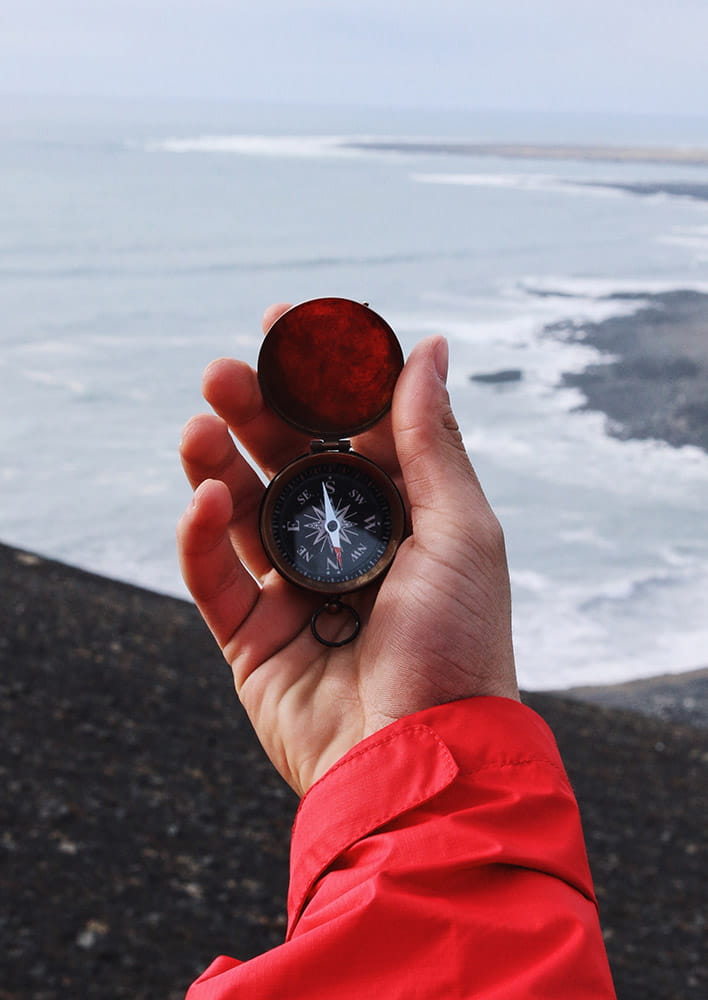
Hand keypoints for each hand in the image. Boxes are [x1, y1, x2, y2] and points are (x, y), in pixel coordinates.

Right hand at [177, 304, 518, 796]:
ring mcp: (296, 591)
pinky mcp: (253, 637)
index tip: (287, 325)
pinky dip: (201, 539)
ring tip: (199, 425)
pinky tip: (203, 499)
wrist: (422, 762)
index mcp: (402, 517)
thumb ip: (431, 440)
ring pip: (243, 513)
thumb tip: (429, 346)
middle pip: (288, 465)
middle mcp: (347, 547)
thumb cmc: (460, 647)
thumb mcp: (460, 531)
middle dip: (257, 416)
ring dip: (218, 465)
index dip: (319, 379)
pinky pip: (216, 578)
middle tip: (225, 372)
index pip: (351, 432)